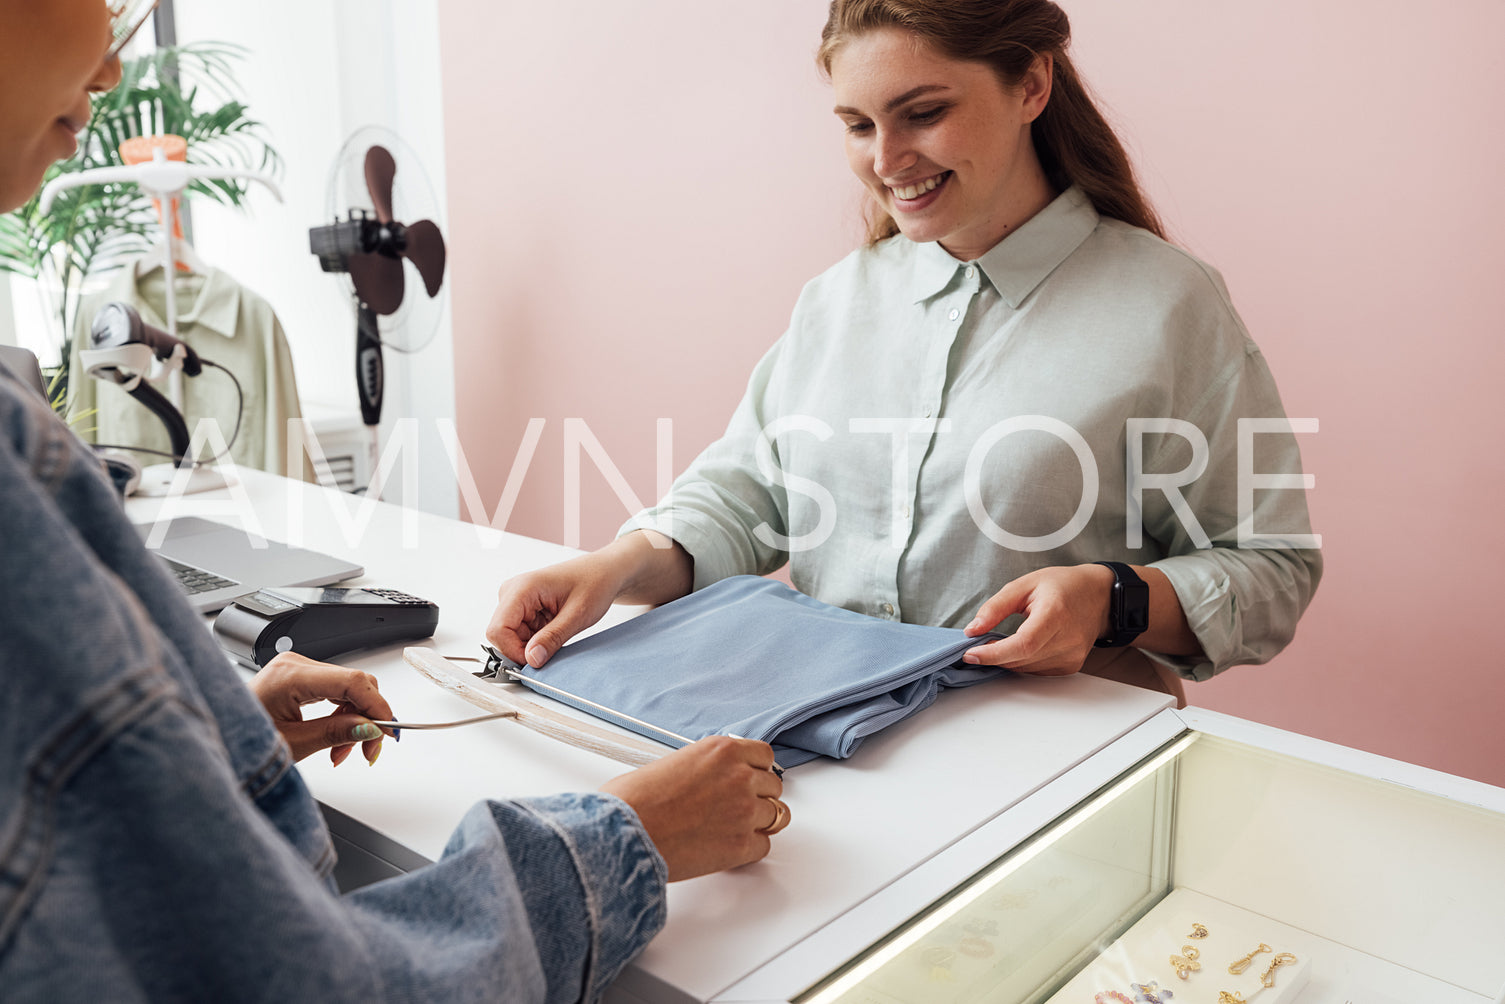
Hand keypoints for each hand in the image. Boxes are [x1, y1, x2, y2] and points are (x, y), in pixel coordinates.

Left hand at [250, 652, 396, 764]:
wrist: (218, 738)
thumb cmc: (240, 741)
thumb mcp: (293, 744)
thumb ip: (335, 733)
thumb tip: (371, 728)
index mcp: (290, 675)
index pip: (352, 681)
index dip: (377, 706)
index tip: (389, 731)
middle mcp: (295, 664)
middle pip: (355, 683)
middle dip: (367, 718)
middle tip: (368, 750)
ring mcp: (296, 669)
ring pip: (348, 689)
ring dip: (355, 720)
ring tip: (343, 751)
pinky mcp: (298, 677)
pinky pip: (334, 691)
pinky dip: (341, 715)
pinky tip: (338, 737)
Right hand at [486, 554, 621, 667]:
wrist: (604, 572)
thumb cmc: (594, 582)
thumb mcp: (577, 615)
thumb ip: (552, 638)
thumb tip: (531, 660)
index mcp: (522, 588)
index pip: (498, 630)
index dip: (513, 651)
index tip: (536, 661)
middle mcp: (512, 592)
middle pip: (502, 636)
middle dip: (524, 649)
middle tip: (552, 648)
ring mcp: (516, 600)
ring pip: (511, 638)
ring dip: (532, 645)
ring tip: (558, 632)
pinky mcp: (522, 608)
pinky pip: (520, 634)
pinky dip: (536, 640)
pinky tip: (554, 630)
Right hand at [600, 736, 788, 881]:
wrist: (624, 833)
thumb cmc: (633, 800)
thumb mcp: (671, 763)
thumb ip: (701, 768)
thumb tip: (704, 780)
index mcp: (722, 751)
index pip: (764, 756)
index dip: (756, 770)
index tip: (750, 778)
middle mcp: (740, 776)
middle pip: (773, 786)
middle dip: (758, 796)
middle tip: (737, 807)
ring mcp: (746, 811)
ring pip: (777, 815)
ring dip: (759, 822)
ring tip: (735, 829)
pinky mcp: (742, 845)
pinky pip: (764, 846)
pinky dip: (750, 849)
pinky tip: (729, 848)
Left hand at [960, 564, 1114, 675]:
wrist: (1098, 596)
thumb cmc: (1063, 586)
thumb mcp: (1024, 584)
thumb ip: (995, 607)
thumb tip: (973, 630)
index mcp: (1055, 614)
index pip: (1023, 644)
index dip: (994, 653)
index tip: (970, 654)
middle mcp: (1067, 639)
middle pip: (1022, 658)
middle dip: (994, 656)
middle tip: (977, 645)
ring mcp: (1072, 655)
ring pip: (1026, 668)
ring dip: (1006, 660)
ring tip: (997, 643)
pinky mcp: (1071, 665)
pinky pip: (1037, 671)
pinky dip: (1021, 662)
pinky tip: (1018, 647)